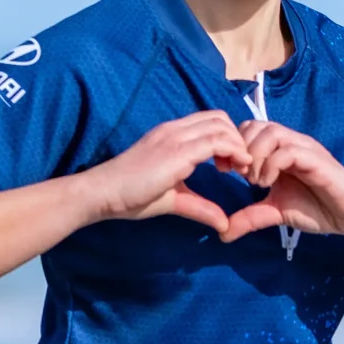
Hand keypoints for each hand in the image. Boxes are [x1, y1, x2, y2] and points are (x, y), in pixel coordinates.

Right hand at [77, 111, 254, 233]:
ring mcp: (175, 137)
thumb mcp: (173, 199)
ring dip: (238, 145)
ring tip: (238, 169)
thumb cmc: (131, 195)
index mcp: (171, 134)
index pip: (209, 121)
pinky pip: (216, 141)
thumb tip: (223, 224)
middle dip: (237, 139)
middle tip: (238, 166)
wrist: (104, 192)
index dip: (227, 138)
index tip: (229, 165)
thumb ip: (199, 207)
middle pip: (219, 118)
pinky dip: (234, 151)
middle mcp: (175, 129)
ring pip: (221, 126)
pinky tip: (234, 169)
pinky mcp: (177, 150)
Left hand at [218, 120, 343, 248]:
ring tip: (257, 182)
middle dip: (241, 150)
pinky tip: (269, 184)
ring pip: (271, 133)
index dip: (234, 147)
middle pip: (256, 125)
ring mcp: (304, 149)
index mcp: (280, 150)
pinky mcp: (316, 160)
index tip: (229, 172)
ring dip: (256, 157)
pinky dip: (271, 165)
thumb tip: (223, 233)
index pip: (248, 129)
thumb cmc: (318, 209)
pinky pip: (288, 151)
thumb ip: (251, 217)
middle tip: (241, 176)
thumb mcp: (276, 212)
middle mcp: (291, 143)